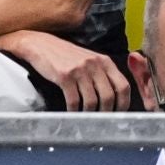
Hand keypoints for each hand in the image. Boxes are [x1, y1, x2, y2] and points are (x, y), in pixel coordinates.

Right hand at [3, 31, 130, 111]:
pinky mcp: (65, 76)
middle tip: (101, 120)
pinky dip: (74, 111)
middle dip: (106, 112)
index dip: (123, 103)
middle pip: (109, 96)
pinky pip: (74, 101)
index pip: (123, 86)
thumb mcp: (89, 59)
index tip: (119, 113)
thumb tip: (113, 98)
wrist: (40, 45)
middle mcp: (94, 64)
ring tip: (85, 118)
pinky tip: (71, 112)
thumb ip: (102, 74)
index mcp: (104, 61)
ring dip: (89, 114)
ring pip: (92, 101)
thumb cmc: (65, 55)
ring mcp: (79, 70)